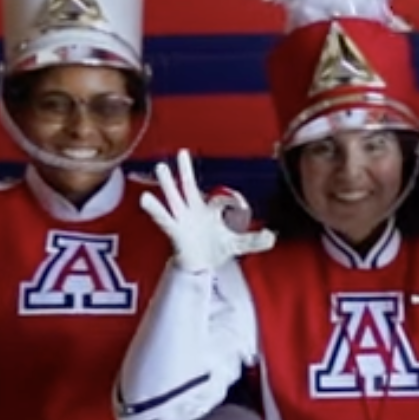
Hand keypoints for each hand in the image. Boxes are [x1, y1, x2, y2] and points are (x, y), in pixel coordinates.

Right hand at [138, 149, 274, 273]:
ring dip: (168, 183)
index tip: (242, 209)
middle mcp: (195, 210)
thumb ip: (255, 240)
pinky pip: (164, 218)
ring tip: (160, 167)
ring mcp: (183, 219)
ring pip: (175, 197)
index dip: (232, 203)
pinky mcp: (175, 230)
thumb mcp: (239, 244)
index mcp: (210, 210)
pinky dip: (154, 208)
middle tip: (181, 152)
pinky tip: (145, 198)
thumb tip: (273, 236)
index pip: (221, 198)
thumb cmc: (216, 249)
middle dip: (186, 170)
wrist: (201, 267)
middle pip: (189, 186)